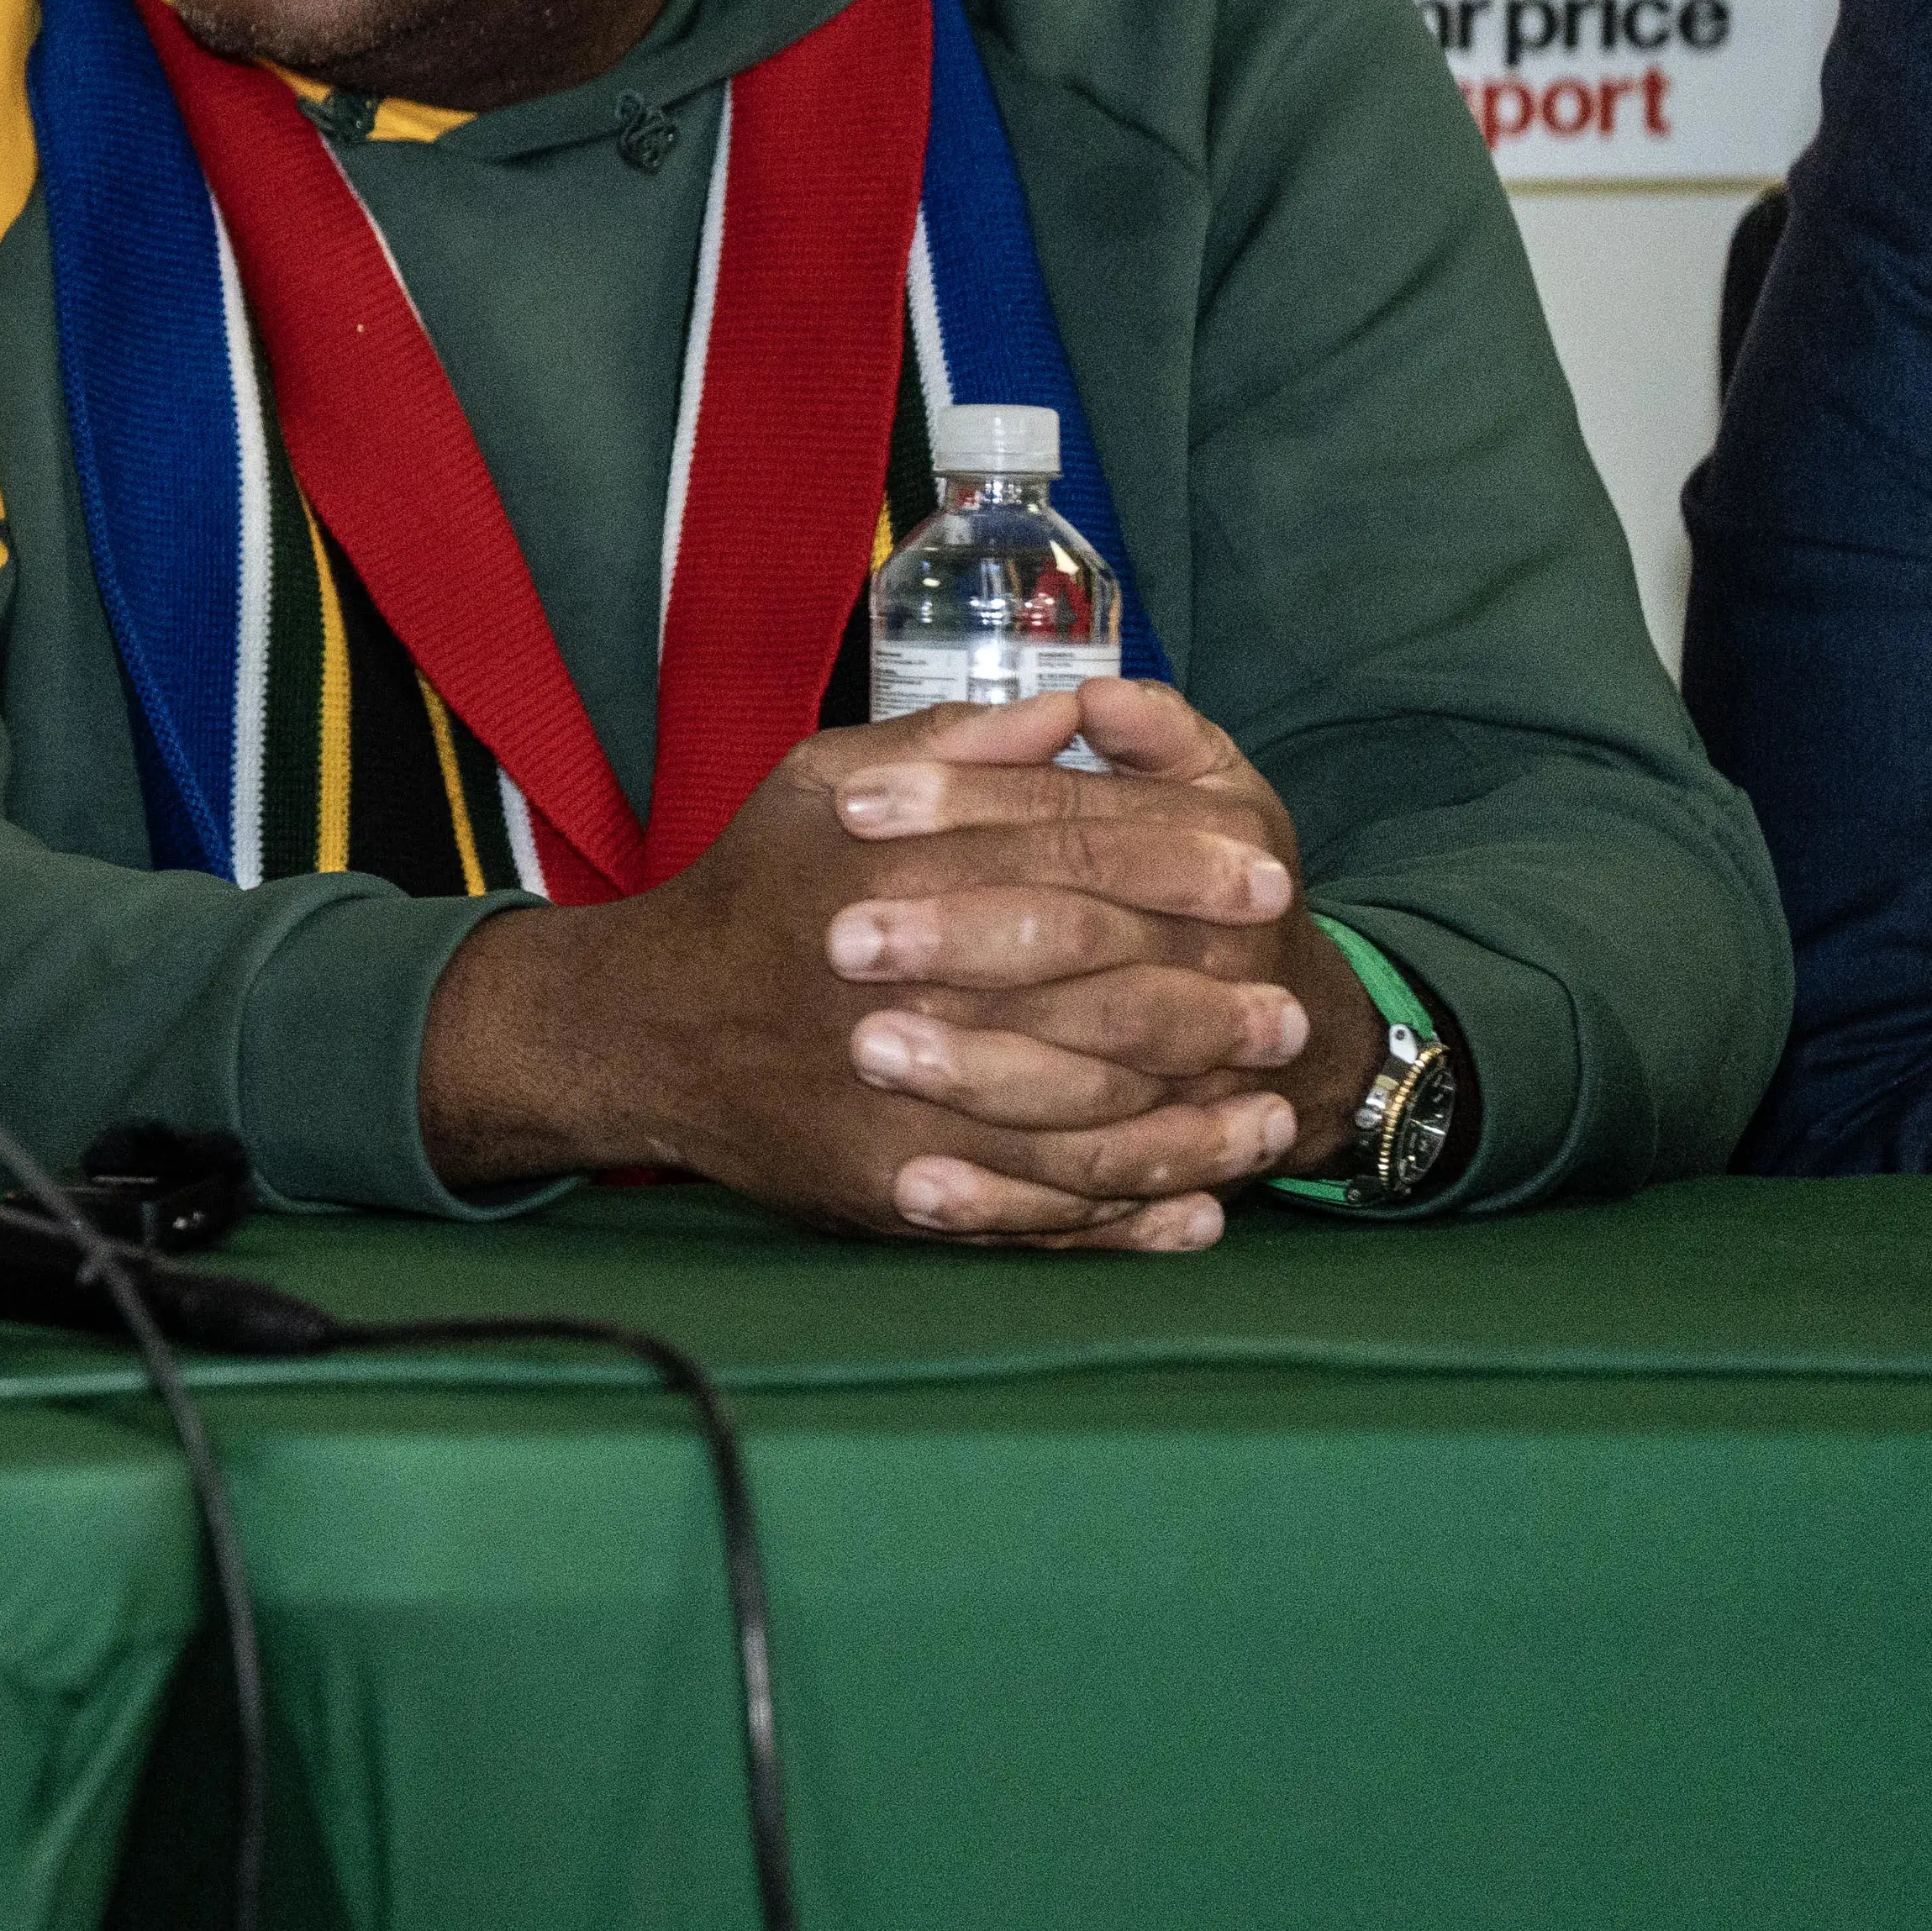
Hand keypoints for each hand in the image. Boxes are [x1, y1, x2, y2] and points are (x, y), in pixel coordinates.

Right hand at [416, 683, 1357, 1248]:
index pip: (1072, 855)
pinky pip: (1034, 1214)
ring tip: (1268, 1119)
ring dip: (1190, 1129)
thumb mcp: (824, 775)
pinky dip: (1124, 1223)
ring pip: (1080, 1123)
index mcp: (894, 867)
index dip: (1183, 864)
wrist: (642, 1027)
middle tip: (1289, 1011)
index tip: (1274, 877)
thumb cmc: (753, 889)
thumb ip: (950, 742)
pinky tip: (1196, 1213)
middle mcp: (900, 984)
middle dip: (1207, 1005)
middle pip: (1094, 991)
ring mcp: (897, 1100)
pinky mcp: (893, 1190)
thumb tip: (1078, 707)